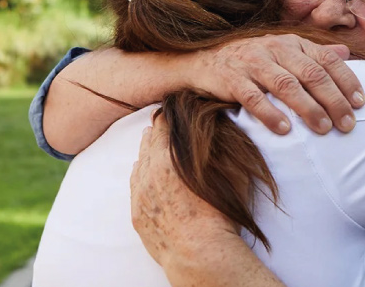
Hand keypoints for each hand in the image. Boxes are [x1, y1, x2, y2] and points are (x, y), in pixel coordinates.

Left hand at [130, 115, 235, 265]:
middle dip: (157, 133)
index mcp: (170, 158)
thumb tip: (218, 128)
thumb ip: (221, 147)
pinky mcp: (137, 214)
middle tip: (163, 124)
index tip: (173, 110)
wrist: (201, 253)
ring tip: (153, 145)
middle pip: (148, 142)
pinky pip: (135, 186)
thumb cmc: (220, 214)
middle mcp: (150, 172)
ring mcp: (140, 194)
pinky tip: (144, 171)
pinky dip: (140, 176)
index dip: (169, 116)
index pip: (164, 126)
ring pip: (139, 164)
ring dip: (147, 154)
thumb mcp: (230, 172)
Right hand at [190, 34, 364, 134]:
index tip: (360, 104)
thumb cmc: (251, 61)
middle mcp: (274, 48)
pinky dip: (269, 113)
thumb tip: (347, 53)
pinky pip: (253, 97)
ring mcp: (252, 62)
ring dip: (307, 108)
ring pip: (286, 85)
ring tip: (323, 129)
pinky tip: (284, 129)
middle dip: (332, 100)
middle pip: (311, 74)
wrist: (203, 62)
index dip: (346, 81)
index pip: (326, 60)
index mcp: (291, 43)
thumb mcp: (283, 52)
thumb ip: (313, 54)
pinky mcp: (231, 78)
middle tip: (347, 124)